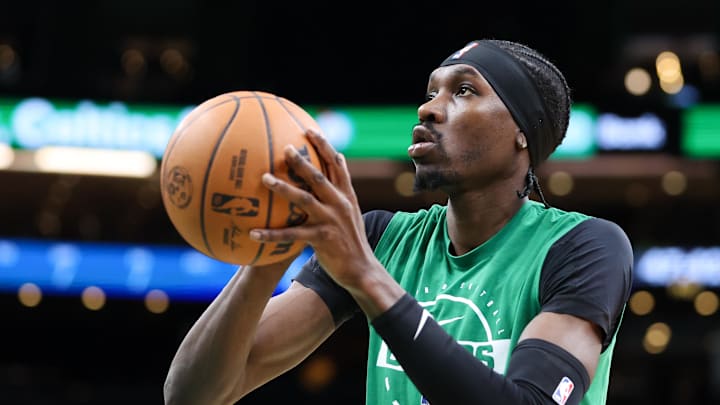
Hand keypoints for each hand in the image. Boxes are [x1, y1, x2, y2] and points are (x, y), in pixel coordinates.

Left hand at [249, 129, 376, 287]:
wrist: (361, 268)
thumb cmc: (351, 240)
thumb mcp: (352, 211)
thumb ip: (341, 190)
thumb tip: (336, 164)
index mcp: (347, 195)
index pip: (336, 164)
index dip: (324, 146)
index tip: (310, 130)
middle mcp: (340, 204)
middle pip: (319, 177)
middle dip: (301, 161)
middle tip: (285, 148)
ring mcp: (331, 220)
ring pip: (304, 199)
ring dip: (283, 188)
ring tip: (265, 178)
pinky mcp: (322, 238)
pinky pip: (292, 234)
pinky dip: (272, 234)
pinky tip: (253, 233)